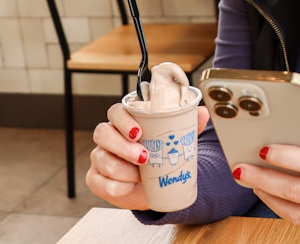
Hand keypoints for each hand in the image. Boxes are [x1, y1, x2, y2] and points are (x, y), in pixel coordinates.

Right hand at [86, 103, 209, 209]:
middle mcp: (109, 138)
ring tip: (140, 175)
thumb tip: (202, 112)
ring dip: (122, 169)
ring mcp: (100, 158)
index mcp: (125, 123)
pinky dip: (116, 186)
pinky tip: (128, 186)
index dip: (123, 120)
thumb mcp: (173, 142)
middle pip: (103, 133)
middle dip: (123, 146)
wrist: (153, 188)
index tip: (138, 132)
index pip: (116, 112)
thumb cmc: (159, 159)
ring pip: (101, 159)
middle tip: (144, 157)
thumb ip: (187, 126)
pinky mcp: (96, 179)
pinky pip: (99, 182)